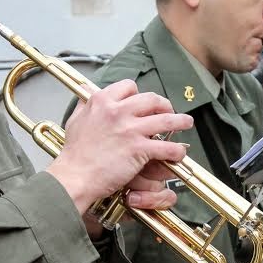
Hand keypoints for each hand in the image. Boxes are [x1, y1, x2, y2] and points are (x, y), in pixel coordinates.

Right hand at [50, 80, 192, 213]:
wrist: (75, 175)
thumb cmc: (75, 153)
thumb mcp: (75, 120)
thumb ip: (85, 104)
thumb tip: (86, 90)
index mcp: (102, 101)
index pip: (129, 87)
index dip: (139, 94)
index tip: (143, 103)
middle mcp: (118, 111)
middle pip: (152, 99)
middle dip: (164, 104)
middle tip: (168, 111)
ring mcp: (130, 129)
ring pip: (166, 119)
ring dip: (181, 121)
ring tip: (187, 123)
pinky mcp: (139, 149)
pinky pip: (166, 147)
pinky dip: (176, 150)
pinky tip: (179, 152)